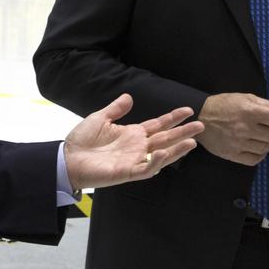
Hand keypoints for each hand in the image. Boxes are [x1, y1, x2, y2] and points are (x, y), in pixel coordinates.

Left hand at [63, 94, 202, 190]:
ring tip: (193, 142)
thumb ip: (116, 109)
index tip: (188, 110)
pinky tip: (165, 152)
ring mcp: (134, 160)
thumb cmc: (82, 141)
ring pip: (162, 155)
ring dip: (177, 149)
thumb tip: (129, 96)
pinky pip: (146, 168)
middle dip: (183, 132)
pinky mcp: (127, 172)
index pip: (158, 125)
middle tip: (201, 125)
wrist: (67, 159)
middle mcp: (137, 147)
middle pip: (166, 139)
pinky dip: (156, 161)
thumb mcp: (100, 118)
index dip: (173, 118)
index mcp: (133, 134)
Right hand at [197, 92, 268, 165]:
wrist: (201, 117)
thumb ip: (264, 104)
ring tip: (267, 136)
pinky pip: (255, 158)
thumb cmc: (223, 104)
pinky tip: (259, 146)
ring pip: (266, 148)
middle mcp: (245, 128)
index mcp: (249, 111)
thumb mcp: (244, 97)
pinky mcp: (233, 154)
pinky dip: (261, 153)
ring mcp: (239, 143)